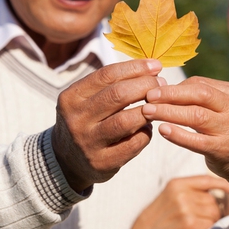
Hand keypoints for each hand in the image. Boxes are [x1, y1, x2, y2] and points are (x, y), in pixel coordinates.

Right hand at [52, 59, 163, 191]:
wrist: (67, 160)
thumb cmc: (86, 120)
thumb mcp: (86, 99)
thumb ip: (111, 84)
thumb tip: (150, 68)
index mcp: (71, 97)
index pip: (107, 75)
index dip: (135, 68)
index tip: (156, 66)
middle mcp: (76, 119)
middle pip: (118, 95)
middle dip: (145, 85)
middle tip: (161, 83)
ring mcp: (88, 143)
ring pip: (126, 120)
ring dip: (148, 110)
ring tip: (157, 105)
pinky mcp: (101, 163)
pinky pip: (133, 144)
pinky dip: (146, 133)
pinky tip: (147, 127)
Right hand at [128, 175, 228, 228]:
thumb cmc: (160, 219)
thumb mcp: (171, 197)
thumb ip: (191, 191)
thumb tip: (221, 193)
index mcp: (176, 184)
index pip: (205, 179)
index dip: (221, 184)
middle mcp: (180, 194)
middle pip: (213, 201)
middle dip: (213, 213)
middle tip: (201, 222)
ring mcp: (184, 210)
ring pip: (213, 215)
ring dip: (209, 224)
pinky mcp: (187, 226)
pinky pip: (208, 228)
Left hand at [142, 77, 228, 207]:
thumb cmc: (223, 127)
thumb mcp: (218, 107)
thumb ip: (197, 96)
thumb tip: (161, 87)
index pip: (200, 84)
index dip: (175, 87)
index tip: (155, 90)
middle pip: (200, 95)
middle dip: (171, 94)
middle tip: (148, 96)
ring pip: (196, 116)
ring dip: (168, 112)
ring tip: (148, 111)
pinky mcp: (223, 150)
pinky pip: (196, 141)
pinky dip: (177, 134)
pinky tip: (162, 129)